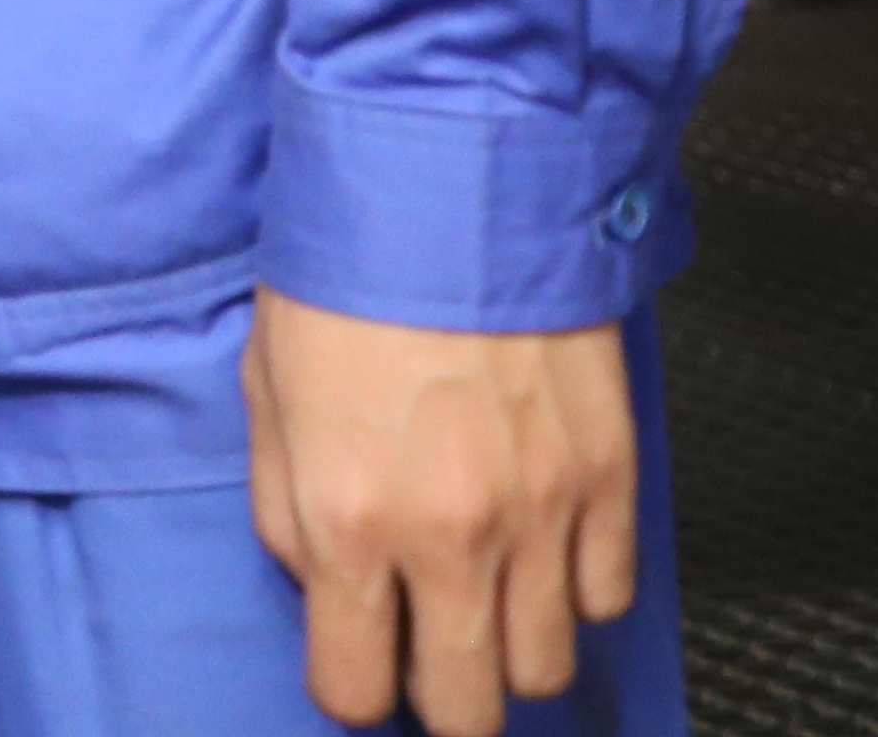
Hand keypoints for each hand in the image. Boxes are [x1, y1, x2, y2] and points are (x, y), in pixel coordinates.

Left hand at [246, 291, 641, 734]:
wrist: (448, 192)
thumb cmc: (340, 284)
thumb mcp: (266, 398)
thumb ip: (289, 512)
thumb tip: (327, 586)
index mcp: (349, 522)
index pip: (357, 688)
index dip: (352, 686)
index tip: (355, 662)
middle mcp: (453, 541)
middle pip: (469, 708)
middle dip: (441, 699)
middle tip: (427, 655)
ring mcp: (544, 518)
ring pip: (545, 666)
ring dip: (509, 648)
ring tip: (482, 597)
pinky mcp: (611, 482)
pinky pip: (606, 597)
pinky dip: (574, 589)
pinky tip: (540, 547)